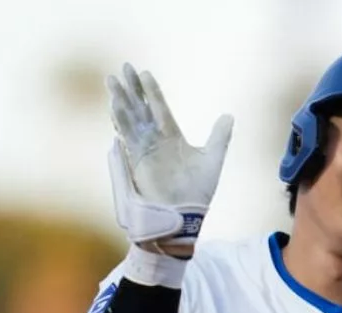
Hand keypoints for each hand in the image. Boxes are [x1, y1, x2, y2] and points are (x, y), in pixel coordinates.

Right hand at [106, 63, 233, 258]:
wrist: (184, 215)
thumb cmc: (199, 192)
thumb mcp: (213, 159)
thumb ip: (219, 137)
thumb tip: (229, 115)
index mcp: (172, 137)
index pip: (160, 108)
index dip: (152, 91)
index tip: (144, 72)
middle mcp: (155, 141)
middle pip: (141, 108)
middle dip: (132, 89)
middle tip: (123, 67)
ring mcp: (144, 150)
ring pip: (131, 119)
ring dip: (122, 100)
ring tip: (112, 81)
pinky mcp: (137, 161)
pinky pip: (127, 136)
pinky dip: (121, 121)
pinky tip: (114, 106)